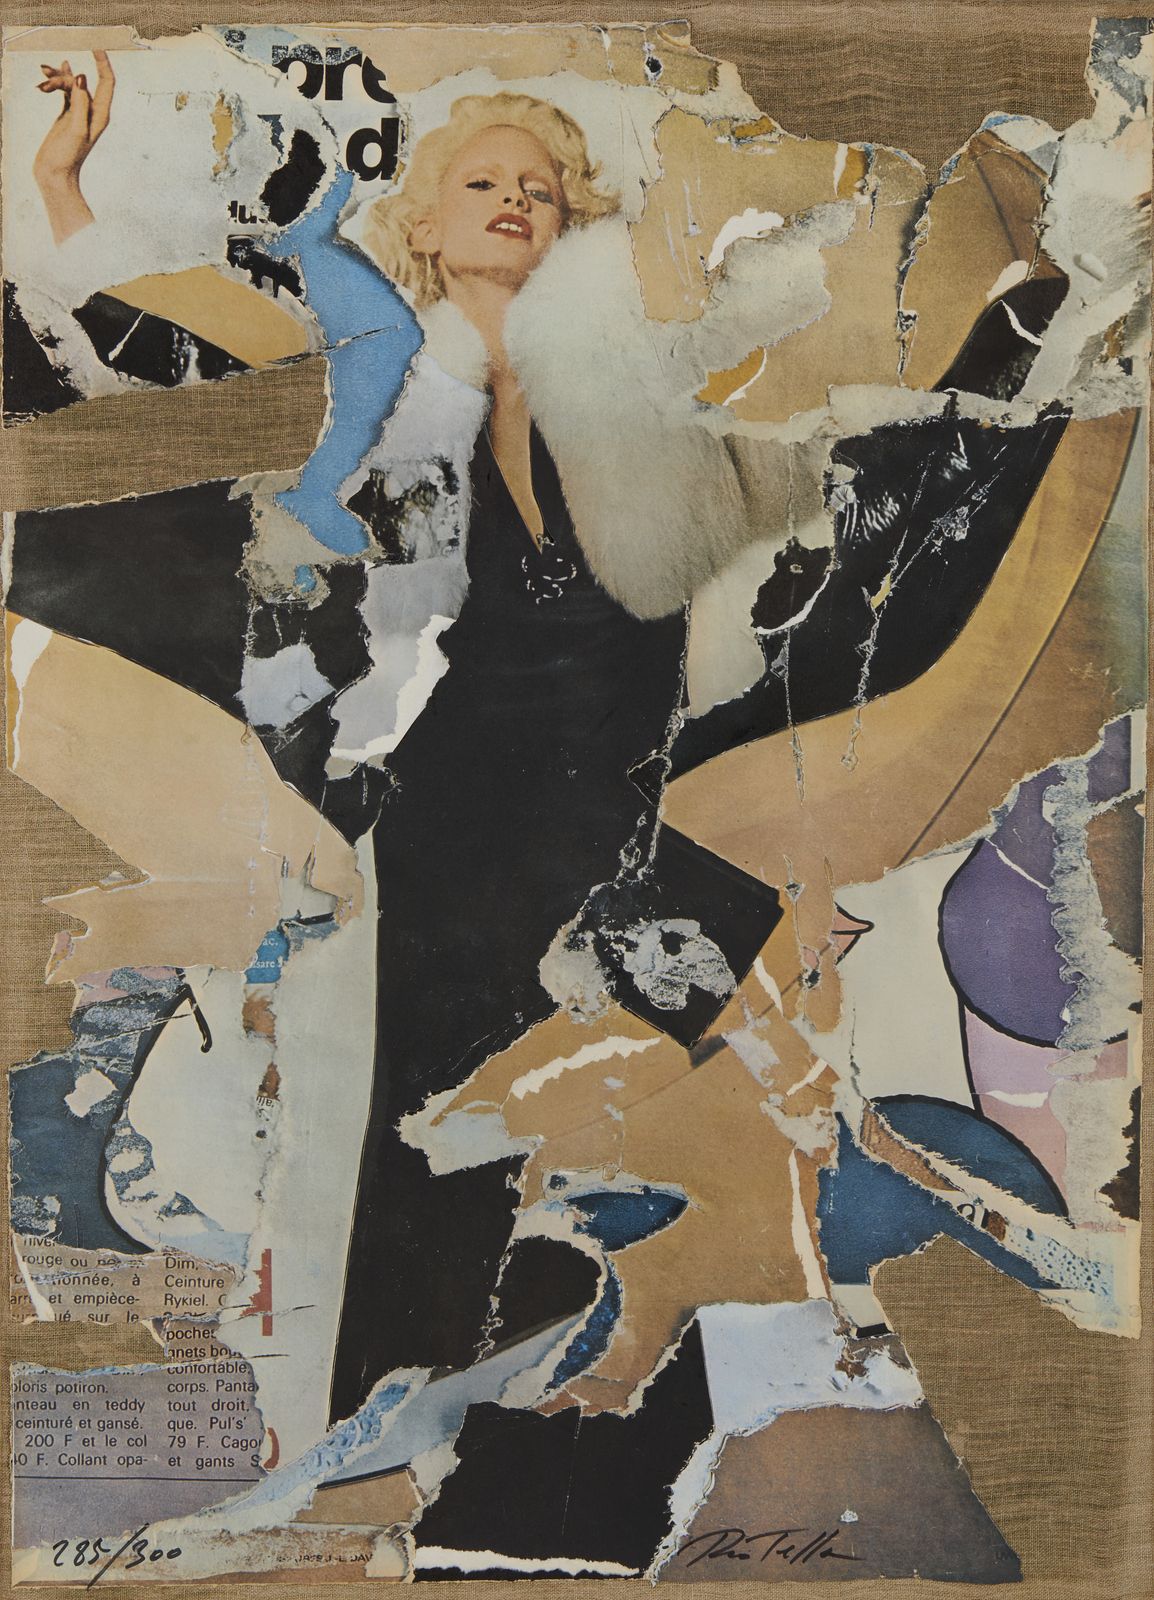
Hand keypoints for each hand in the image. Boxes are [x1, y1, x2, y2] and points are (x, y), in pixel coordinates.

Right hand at [33, 52, 114, 241]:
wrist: (55, 175)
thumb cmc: (67, 157)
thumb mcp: (75, 129)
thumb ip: (80, 103)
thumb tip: (81, 78)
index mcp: (100, 115)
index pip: (107, 81)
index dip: (103, 61)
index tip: (95, 44)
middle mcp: (93, 112)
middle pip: (83, 80)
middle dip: (65, 74)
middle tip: (45, 77)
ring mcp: (79, 113)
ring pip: (71, 84)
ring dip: (56, 79)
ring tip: (41, 81)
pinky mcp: (67, 115)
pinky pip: (64, 92)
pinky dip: (55, 84)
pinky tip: (45, 80)